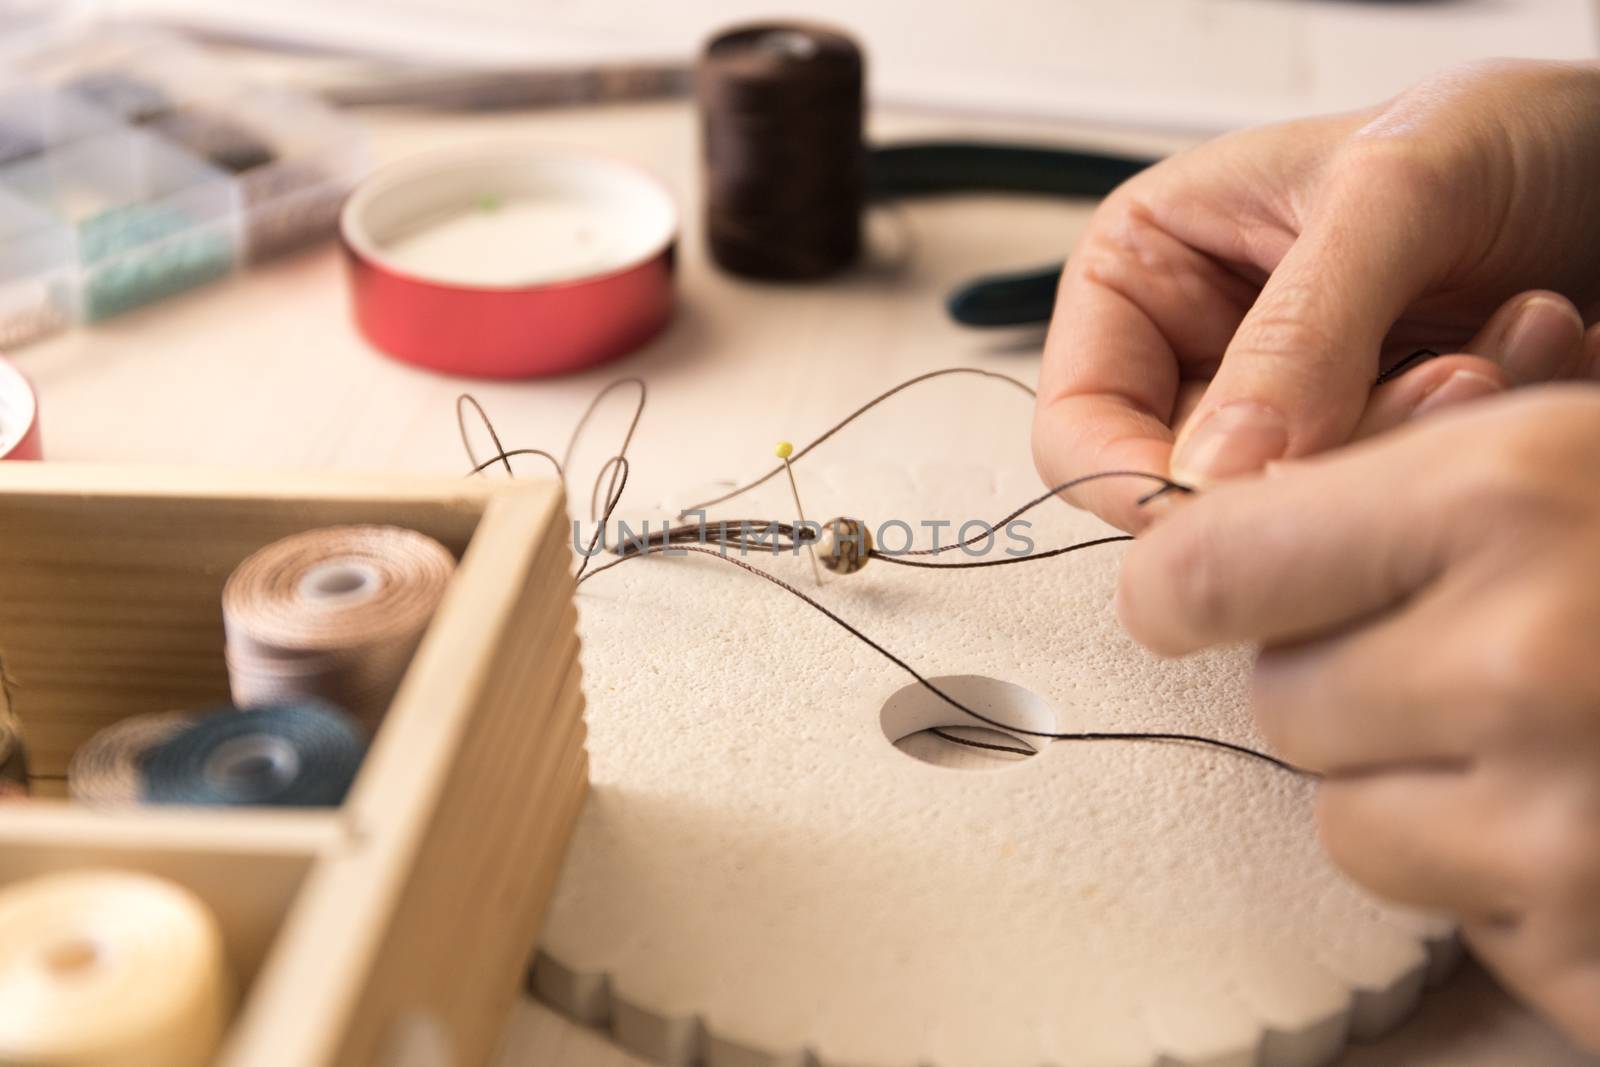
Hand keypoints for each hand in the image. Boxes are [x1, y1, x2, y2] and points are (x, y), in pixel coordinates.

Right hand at [1034, 60, 1599, 530]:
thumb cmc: (1505, 134)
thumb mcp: (1394, 192)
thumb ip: (1299, 330)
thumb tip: (1214, 471)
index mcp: (1149, 271)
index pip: (1080, 426)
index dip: (1136, 481)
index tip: (1232, 504)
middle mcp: (1206, 351)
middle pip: (1191, 485)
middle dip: (1318, 455)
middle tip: (1433, 385)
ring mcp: (1291, 411)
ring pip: (1287, 514)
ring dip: (1407, 450)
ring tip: (1493, 355)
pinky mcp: (1372, 449)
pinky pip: (1376, 514)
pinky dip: (1456, 461)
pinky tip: (1515, 364)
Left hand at [1117, 386, 1599, 1048]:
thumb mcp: (1593, 442)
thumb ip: (1427, 468)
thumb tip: (1216, 521)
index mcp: (1512, 496)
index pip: (1207, 566)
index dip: (1190, 584)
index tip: (1192, 594)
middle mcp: (1525, 660)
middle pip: (1280, 703)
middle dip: (1342, 684)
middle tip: (1464, 654)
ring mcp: (1567, 828)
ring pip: (1352, 825)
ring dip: (1419, 792)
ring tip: (1560, 741)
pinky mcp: (1598, 952)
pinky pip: (1461, 922)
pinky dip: (1509, 886)